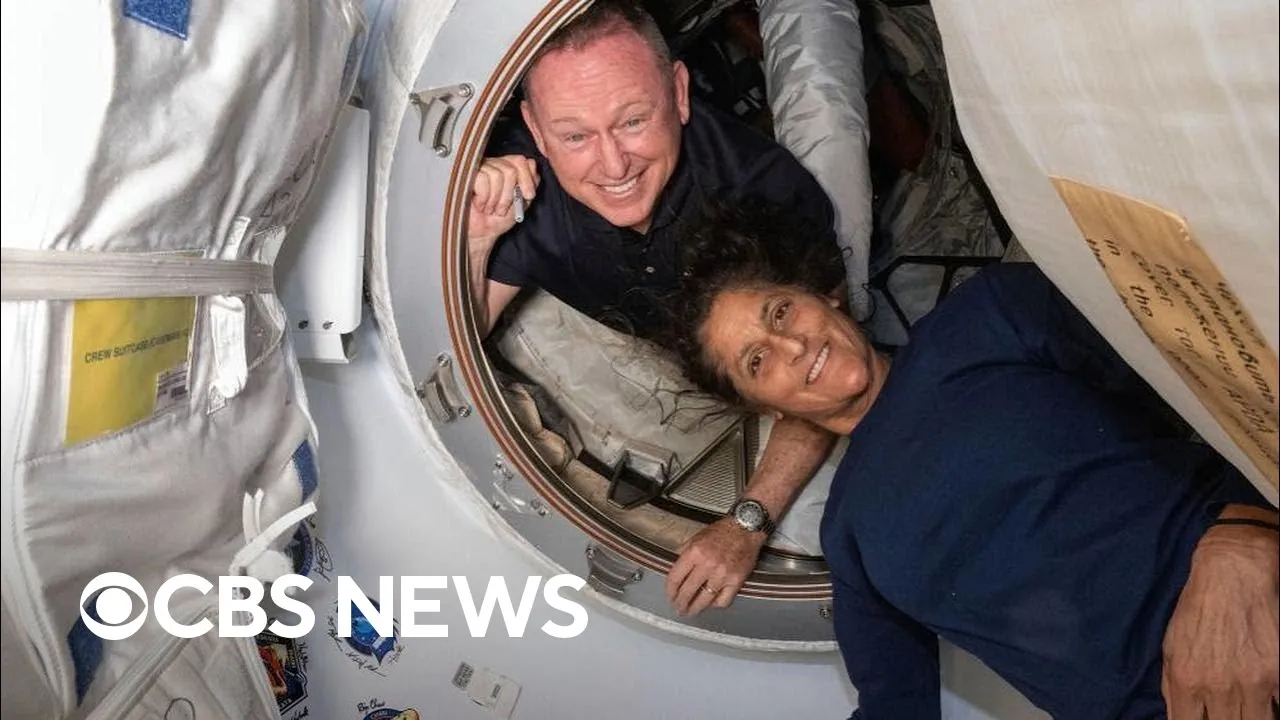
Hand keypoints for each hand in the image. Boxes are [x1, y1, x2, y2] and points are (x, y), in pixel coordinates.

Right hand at [466, 155, 538, 241]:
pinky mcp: (466, 175)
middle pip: (510, 170)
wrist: (482, 233)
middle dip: (509, 195)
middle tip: (502, 208)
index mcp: (506, 168)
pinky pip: (482, 179)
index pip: (521, 160)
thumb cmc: (499, 218)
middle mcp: (493, 165)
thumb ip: (531, 183)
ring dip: (496, 199)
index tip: (528, 195)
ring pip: (497, 175)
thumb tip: (532, 164)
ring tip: (490, 208)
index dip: (527, 178)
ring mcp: (479, 169)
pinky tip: (480, 205)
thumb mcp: (522, 201)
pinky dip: (484, 198)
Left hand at [665, 517, 766, 615]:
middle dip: (680, 603)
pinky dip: (716, 605)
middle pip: (687, 592)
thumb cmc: (722, 531)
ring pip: (704, 600)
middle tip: (678, 608)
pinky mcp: (736, 581)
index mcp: (694, 553)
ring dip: (695, 608)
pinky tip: (711, 604)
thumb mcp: (696, 537)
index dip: (670, 590)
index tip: (670, 596)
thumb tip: (675, 568)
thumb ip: (684, 552)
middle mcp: (707, 565)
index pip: (675, 578)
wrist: (746, 528)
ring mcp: (722, 575)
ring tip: (691, 612)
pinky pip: (723, 601)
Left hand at [1161, 519, 1278, 719]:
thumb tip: (1177, 715)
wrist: (1232, 572)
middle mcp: (1219, 686)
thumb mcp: (1171, 646)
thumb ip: (1172, 686)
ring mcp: (1253, 681)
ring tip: (1246, 707)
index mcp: (1186, 680)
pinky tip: (1266, 701)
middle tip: (1227, 712)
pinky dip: (1273, 707)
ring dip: (1251, 717)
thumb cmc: (1198, 609)